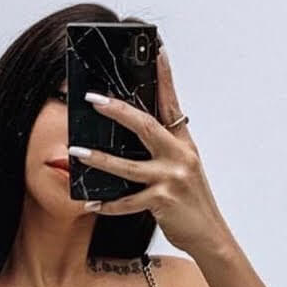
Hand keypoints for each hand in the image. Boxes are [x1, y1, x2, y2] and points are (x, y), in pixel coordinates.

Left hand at [68, 45, 233, 256]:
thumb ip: (165, 151)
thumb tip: (134, 135)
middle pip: (145, 126)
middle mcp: (179, 157)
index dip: (165, 77)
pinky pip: (128, 202)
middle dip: (117, 111)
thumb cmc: (192, 203)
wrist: (210, 235)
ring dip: (99, 159)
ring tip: (77, 152)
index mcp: (184, 144)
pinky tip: (92, 203)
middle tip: (93, 100)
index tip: (158, 51)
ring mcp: (172, 179)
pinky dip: (108, 205)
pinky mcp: (163, 202)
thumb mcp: (185, 169)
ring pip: (128, 166)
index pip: (172, 104)